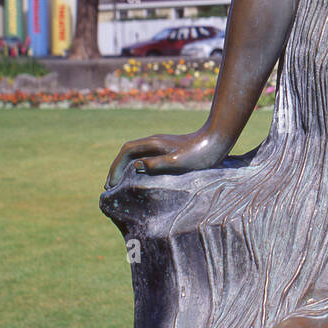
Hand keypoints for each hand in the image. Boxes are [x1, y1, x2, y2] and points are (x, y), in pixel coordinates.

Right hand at [105, 127, 227, 188]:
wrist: (218, 141)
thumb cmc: (200, 153)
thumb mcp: (179, 162)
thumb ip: (157, 164)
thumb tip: (136, 167)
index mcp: (154, 143)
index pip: (127, 151)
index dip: (116, 166)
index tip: (111, 184)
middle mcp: (155, 142)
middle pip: (128, 152)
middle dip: (117, 168)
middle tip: (109, 187)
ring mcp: (162, 145)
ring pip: (136, 154)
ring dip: (125, 167)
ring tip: (120, 185)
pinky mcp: (169, 150)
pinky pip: (145, 157)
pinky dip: (137, 167)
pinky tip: (140, 179)